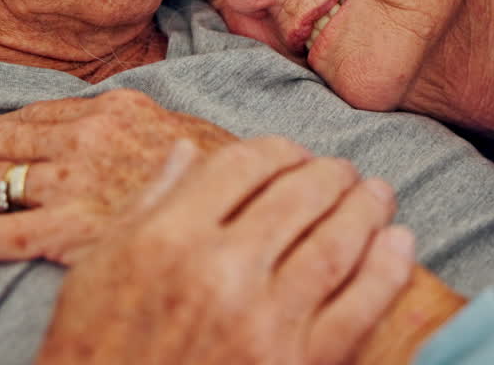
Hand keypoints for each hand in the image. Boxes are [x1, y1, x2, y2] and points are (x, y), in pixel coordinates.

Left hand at [0, 88, 235, 268]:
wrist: (248, 200)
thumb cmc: (224, 172)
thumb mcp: (185, 133)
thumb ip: (143, 127)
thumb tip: (126, 122)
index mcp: (113, 108)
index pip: (34, 115)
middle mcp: (85, 138)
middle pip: (0, 143)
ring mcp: (75, 182)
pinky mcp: (69, 228)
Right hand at [37, 137, 417, 364]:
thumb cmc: (94, 351)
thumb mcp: (97, 269)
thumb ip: (149, 204)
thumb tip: (188, 150)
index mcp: (168, 238)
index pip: (243, 164)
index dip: (277, 150)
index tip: (290, 155)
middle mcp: (220, 273)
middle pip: (299, 196)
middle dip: (329, 174)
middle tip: (343, 172)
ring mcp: (263, 324)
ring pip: (337, 243)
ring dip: (366, 210)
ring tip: (377, 196)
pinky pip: (358, 308)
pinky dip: (386, 270)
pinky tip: (398, 244)